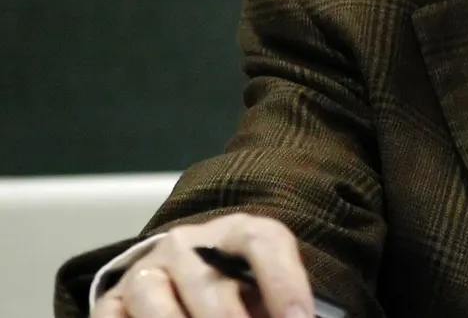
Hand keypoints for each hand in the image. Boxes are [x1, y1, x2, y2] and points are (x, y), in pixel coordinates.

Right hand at [92, 214, 313, 317]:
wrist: (187, 274)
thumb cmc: (242, 286)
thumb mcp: (267, 288)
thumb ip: (282, 306)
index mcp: (238, 232)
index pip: (263, 244)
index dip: (284, 285)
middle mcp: (187, 244)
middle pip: (209, 284)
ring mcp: (145, 270)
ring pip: (154, 298)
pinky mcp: (112, 300)